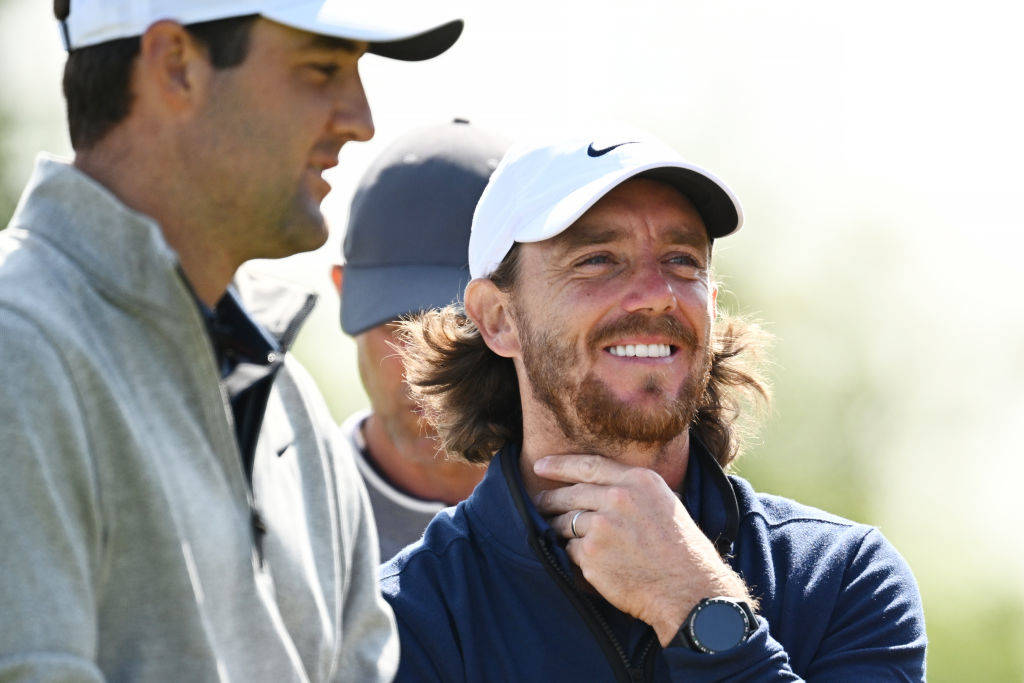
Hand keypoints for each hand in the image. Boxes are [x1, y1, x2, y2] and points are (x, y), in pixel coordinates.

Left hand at [533, 454, 751, 645]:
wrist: (688, 590)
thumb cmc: (682, 550)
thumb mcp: (665, 503)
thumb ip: (634, 490)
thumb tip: (604, 485)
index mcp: (638, 481)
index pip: (588, 465)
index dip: (559, 465)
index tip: (540, 466)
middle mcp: (618, 498)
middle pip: (570, 494)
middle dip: (549, 499)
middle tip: (539, 503)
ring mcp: (602, 526)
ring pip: (565, 522)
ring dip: (558, 528)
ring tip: (556, 531)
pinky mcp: (591, 554)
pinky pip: (569, 549)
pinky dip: (572, 555)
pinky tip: (582, 559)